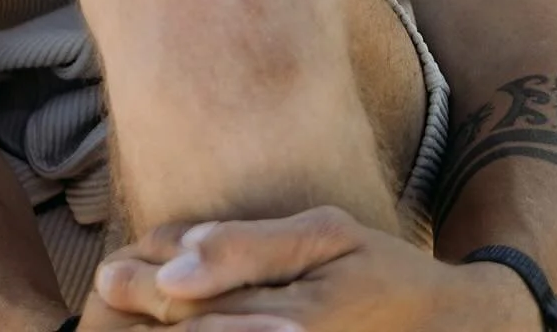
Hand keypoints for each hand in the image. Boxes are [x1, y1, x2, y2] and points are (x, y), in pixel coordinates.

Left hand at [92, 208, 508, 330]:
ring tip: (132, 311)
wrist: (445, 329)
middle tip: (112, 283)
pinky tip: (191, 325)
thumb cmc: (381, 268)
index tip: (111, 271)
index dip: (142, 289)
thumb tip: (175, 258)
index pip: (188, 306)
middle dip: (144, 313)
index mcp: (287, 320)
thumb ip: (248, 246)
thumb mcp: (324, 234)